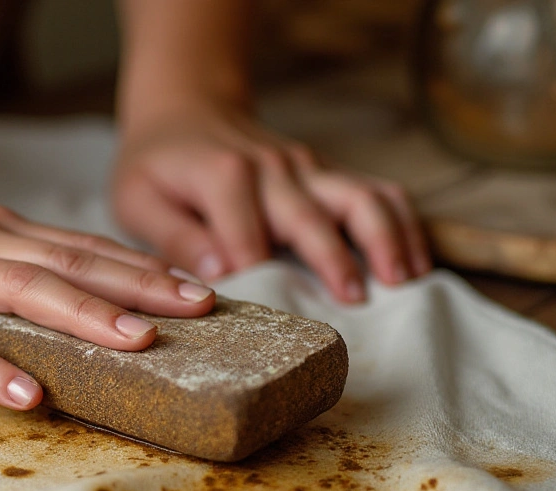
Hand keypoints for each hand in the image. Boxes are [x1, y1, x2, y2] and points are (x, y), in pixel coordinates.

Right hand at [0, 186, 215, 408]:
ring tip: (137, 345)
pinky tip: (26, 395)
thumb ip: (18, 269)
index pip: (83, 248)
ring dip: (82, 316)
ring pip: (19, 291)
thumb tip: (90, 305)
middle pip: (68, 264)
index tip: (201, 291)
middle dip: (138, 288)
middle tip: (197, 312)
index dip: (144, 268)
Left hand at [112, 101, 430, 302]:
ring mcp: (308, 168)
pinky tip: (417, 262)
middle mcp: (274, 169)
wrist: (186, 110)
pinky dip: (404, 223)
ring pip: (361, 196)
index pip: (246, 237)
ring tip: (404, 281)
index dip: (254, 274)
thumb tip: (219, 274)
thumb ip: (174, 238)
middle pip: (314, 216)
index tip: (263, 315)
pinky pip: (378, 192)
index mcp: (224, 176)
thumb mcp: (138, 201)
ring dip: (386, 237)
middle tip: (354, 303)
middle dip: (336, 259)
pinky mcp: (327, 174)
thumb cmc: (157, 166)